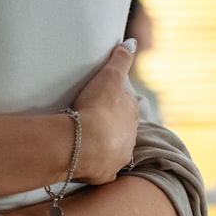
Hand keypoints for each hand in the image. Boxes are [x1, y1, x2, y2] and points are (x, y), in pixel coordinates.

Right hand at [71, 41, 139, 184]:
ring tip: (86, 141)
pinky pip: (100, 169)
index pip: (128, 108)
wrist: (85, 143)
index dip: (117, 105)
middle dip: (111, 128)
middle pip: (122, 131)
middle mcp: (130, 138)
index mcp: (132, 115)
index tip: (104, 104)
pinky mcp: (106, 173)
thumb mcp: (109, 77)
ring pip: (113, 151)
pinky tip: (83, 160)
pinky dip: (94, 165)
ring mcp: (119, 157)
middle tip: (92, 122)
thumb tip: (132, 42)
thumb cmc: (97, 108)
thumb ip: (121, 59)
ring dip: (103, 147)